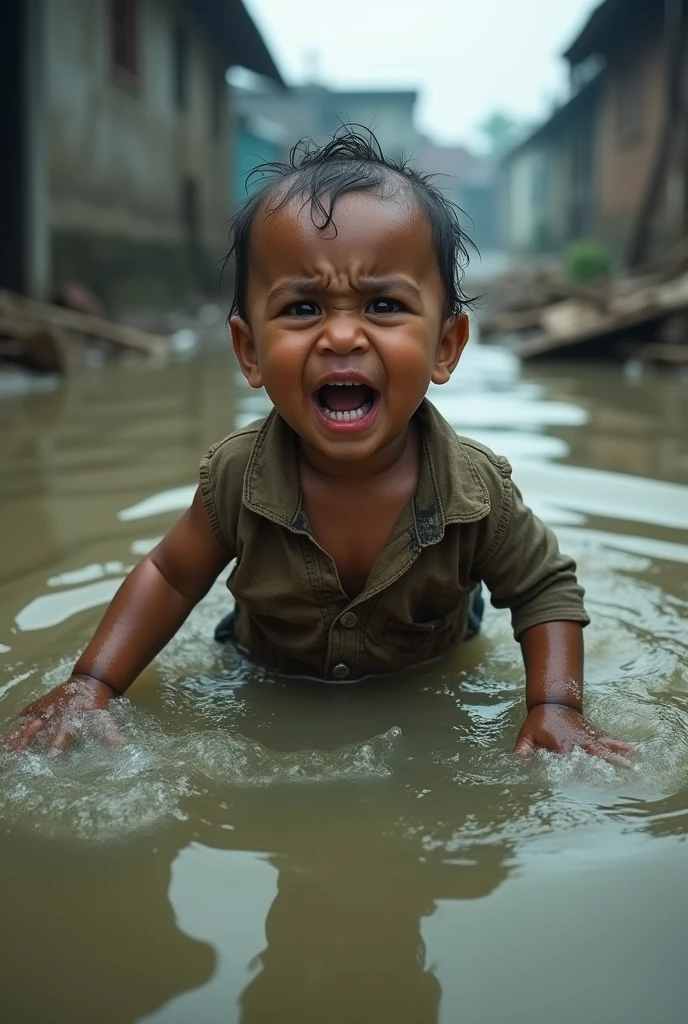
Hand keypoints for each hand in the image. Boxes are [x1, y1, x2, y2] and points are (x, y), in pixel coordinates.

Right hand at [5, 676, 122, 752]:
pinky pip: (27, 710)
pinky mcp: (41, 702)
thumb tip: (121, 745)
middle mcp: (55, 714)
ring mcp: (46, 707)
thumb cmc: (96, 705)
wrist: (91, 682)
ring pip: (28, 720)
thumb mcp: (104, 718)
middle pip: (39, 728)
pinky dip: (18, 719)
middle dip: (27, 739)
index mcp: (70, 720)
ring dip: (17, 732)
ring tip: (6, 745)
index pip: (62, 738)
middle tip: (17, 750)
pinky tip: (9, 731)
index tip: (52, 760)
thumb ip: (110, 733)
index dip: (57, 750)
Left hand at [515, 703, 634, 766]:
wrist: (552, 701)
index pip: (574, 764)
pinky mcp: (594, 732)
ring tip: (633, 766)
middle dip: (609, 765)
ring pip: (606, 748)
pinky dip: (620, 744)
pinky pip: (609, 739)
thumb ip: (523, 750)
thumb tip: (518, 762)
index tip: (595, 784)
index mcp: (563, 746)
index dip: (583, 774)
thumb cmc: (538, 722)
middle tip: (624, 774)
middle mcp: (579, 742)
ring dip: (619, 757)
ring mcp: (588, 736)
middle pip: (596, 756)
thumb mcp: (526, 736)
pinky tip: (634, 751)